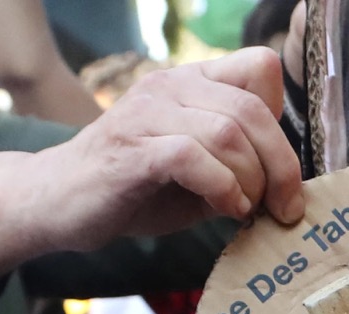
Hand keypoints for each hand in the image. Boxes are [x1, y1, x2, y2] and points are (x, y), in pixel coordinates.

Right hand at [34, 47, 304, 250]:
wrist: (59, 202)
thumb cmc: (137, 188)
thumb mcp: (202, 173)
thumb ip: (241, 166)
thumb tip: (289, 188)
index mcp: (192, 83)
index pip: (260, 67)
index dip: (283, 119)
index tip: (283, 170)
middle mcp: (170, 86)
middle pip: (253, 109)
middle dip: (282, 165)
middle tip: (285, 206)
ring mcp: (147, 113)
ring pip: (227, 132)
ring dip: (251, 181)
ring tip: (247, 210)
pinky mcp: (131, 149)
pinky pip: (191, 156)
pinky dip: (221, 187)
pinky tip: (224, 209)